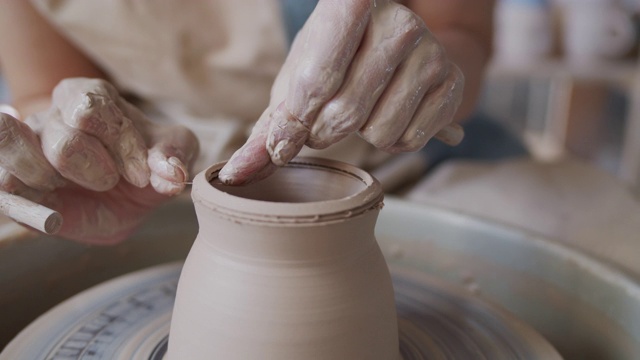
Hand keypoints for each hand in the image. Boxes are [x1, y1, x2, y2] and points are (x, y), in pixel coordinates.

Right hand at [0, 78, 197, 243]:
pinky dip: (24, 201)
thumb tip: (170, 172)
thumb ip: (175, 155)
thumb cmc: (144, 163)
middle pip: (64, 140)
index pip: (92, 110)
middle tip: (111, 182)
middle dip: (97, 171)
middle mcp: (52, 115)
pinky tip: (52, 210)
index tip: (142, 173)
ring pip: (10, 144)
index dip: (122, 146)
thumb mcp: (173, 152)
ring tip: (69, 187)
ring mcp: (25, 146)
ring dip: (48, 178)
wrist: (124, 198)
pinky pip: (0, 181)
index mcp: (89, 97)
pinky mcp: (11, 180)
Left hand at [219, 0, 463, 184]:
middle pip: (345, 113)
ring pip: (379, 132)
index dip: (296, 121)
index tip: (283, 144)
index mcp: (349, 5)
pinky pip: (410, 140)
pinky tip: (392, 113)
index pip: (316, 78)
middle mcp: (398, 21)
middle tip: (326, 118)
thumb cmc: (334, 61)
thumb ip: (269, 127)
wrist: (392, 45)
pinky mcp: (452, 82)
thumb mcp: (297, 81)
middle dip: (325, 132)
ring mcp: (431, 51)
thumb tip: (237, 174)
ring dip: (363, 136)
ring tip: (365, 108)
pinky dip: (393, 140)